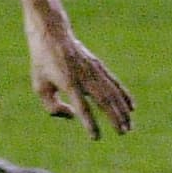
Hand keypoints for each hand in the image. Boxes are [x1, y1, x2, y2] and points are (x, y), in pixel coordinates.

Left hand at [26, 17, 133, 139]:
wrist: (53, 35)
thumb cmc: (43, 63)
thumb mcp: (40, 86)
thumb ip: (52, 107)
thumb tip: (73, 116)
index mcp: (68, 83)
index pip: (82, 108)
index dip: (90, 123)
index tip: (96, 137)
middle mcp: (85, 77)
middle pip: (104, 101)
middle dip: (115, 118)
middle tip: (123, 133)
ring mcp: (94, 70)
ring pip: (113, 93)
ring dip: (122, 111)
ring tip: (129, 126)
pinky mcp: (99, 66)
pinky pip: (115, 84)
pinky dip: (124, 96)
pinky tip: (132, 108)